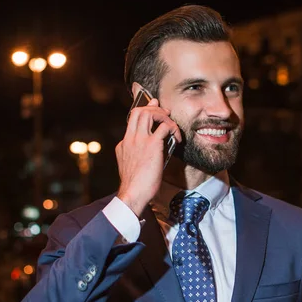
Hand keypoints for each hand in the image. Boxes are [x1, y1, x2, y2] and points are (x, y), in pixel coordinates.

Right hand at [115, 98, 181, 215]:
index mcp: (124, 143)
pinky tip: (178, 138)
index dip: (144, 112)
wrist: (133, 193)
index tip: (153, 109)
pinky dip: (174, 129)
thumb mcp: (130, 166)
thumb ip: (137, 154)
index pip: (132, 120)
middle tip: (165, 112)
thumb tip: (154, 150)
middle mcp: (130, 138)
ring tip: (171, 125)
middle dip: (153, 108)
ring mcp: (140, 140)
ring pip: (149, 113)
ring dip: (163, 115)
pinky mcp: (152, 144)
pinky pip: (165, 127)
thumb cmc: (135, 185)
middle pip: (138, 111)